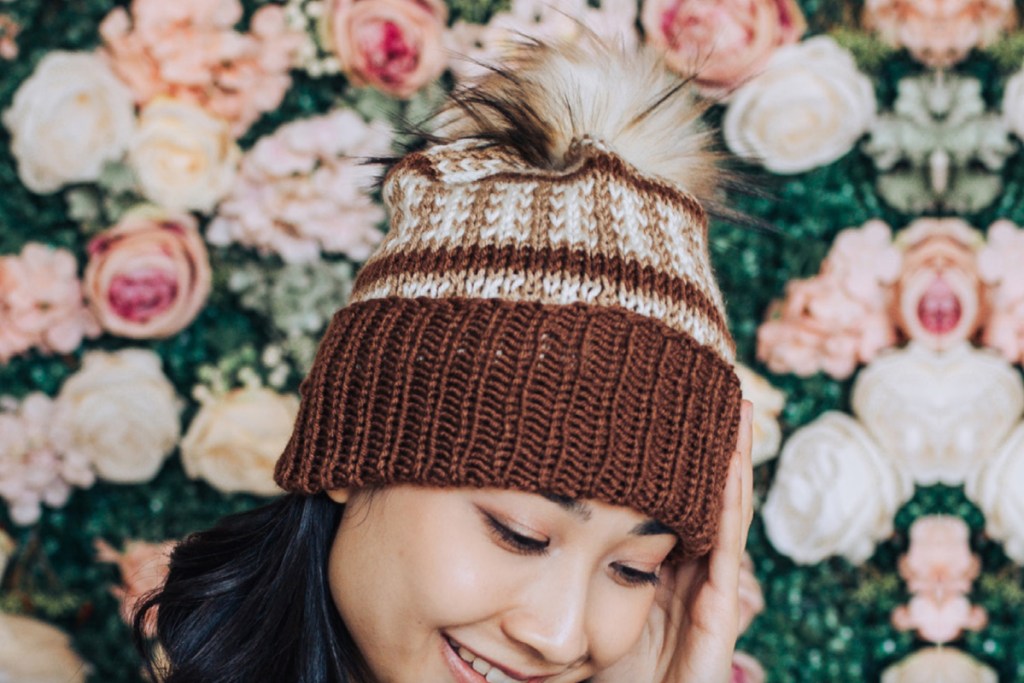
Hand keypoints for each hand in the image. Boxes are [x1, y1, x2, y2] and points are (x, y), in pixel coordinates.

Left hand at [593, 400, 754, 682]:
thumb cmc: (594, 674)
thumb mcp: (584, 598)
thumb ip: (579, 553)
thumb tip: (541, 489)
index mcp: (660, 569)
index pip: (678, 499)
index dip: (685, 455)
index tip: (681, 402)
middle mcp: (689, 579)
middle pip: (708, 499)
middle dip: (719, 447)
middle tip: (724, 390)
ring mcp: (705, 602)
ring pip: (724, 520)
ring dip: (734, 467)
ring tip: (739, 413)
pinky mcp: (713, 629)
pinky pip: (723, 562)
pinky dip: (726, 516)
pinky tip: (728, 475)